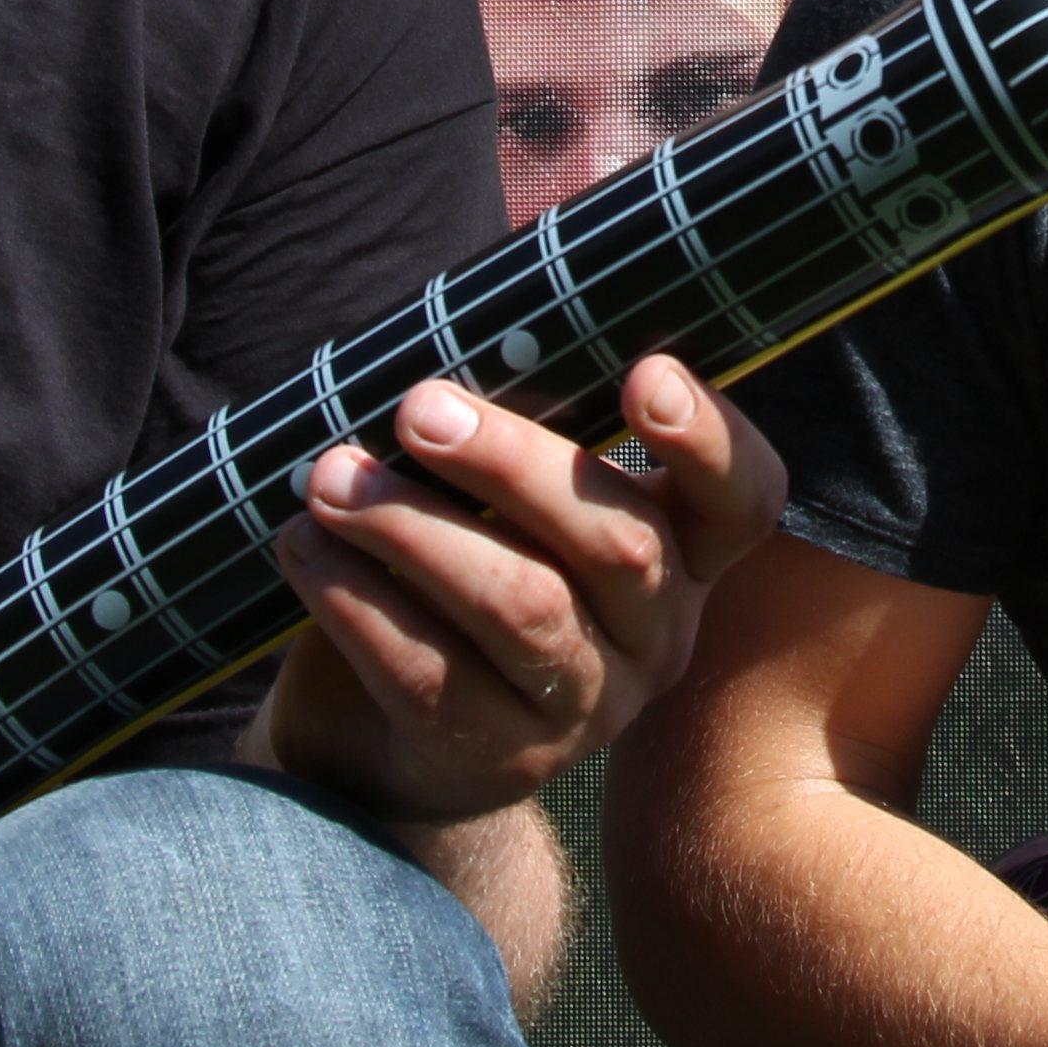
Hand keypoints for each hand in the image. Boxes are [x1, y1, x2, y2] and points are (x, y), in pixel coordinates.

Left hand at [264, 354, 790, 820]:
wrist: (388, 744)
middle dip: (510, 462)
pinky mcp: (492, 758)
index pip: (746, 498)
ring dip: (413, 528)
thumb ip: (529, 410)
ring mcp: (583, 707)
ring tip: (324, 478)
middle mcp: (657, 634)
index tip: (646, 373)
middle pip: (613, 544)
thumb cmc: (459, 567)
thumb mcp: (506, 494)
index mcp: (682, 553)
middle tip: (415, 405)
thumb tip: (496, 288)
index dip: (708, 438)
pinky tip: (302, 548)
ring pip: (520, 608)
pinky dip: (356, 600)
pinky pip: (428, 672)